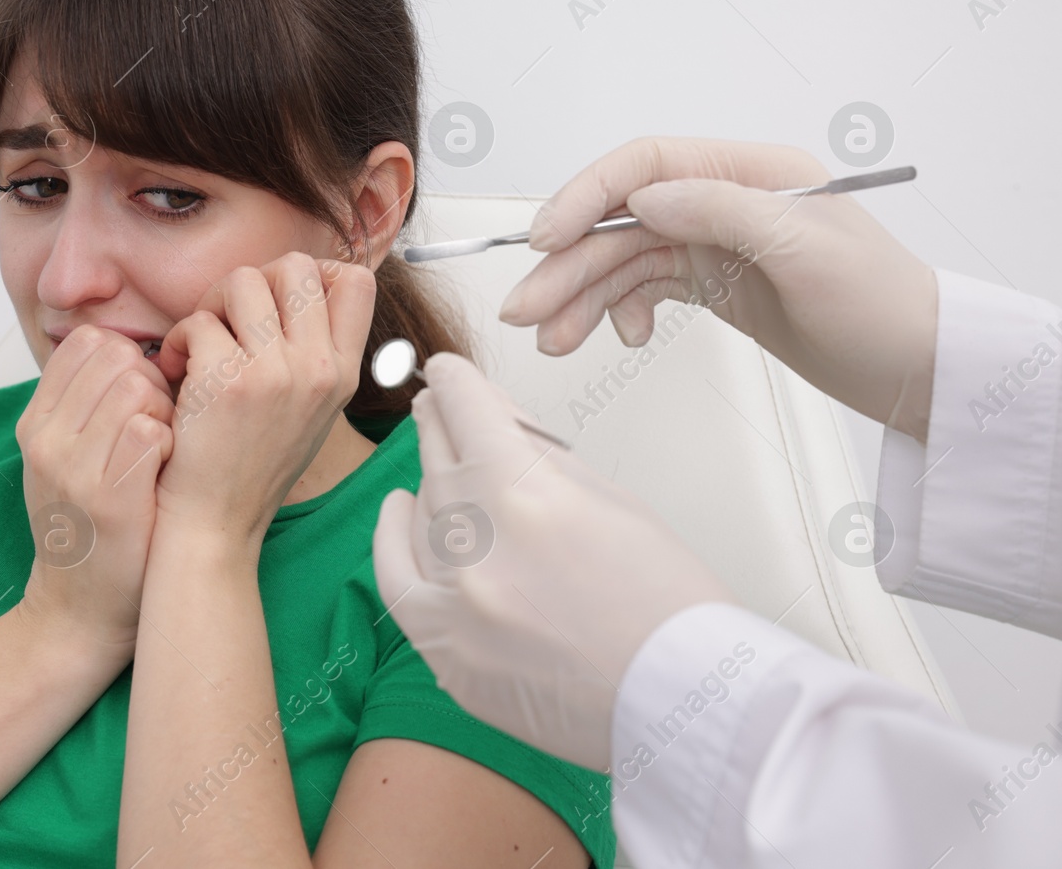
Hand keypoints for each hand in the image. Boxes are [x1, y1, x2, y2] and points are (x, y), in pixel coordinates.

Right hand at [14, 326, 175, 654]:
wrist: (79, 610)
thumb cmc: (87, 527)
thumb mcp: (61, 458)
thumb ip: (83, 403)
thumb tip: (131, 349)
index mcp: (35, 423)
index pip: (87, 343)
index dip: (128, 357)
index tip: (141, 395)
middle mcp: (46, 440)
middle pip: (118, 357)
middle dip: (153, 378)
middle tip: (161, 422)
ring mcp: (74, 469)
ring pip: (139, 387)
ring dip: (168, 410)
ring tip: (167, 446)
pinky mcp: (111, 498)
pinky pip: (155, 431)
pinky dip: (174, 443)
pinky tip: (171, 470)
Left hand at [151, 252, 375, 555]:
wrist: (215, 525)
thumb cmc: (251, 466)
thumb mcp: (308, 411)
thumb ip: (311, 354)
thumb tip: (298, 288)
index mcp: (342, 375)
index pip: (356, 282)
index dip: (315, 271)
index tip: (278, 297)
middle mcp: (318, 370)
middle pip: (296, 266)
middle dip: (252, 281)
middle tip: (227, 320)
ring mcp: (276, 374)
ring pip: (243, 280)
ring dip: (210, 305)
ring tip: (198, 345)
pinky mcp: (227, 382)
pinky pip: (198, 321)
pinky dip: (177, 340)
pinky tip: (175, 373)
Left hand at [372, 352, 733, 771]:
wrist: (684, 705)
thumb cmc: (670, 607)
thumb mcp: (612, 500)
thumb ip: (540, 456)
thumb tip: (493, 421)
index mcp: (525, 492)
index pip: (465, 409)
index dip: (455, 383)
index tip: (448, 374)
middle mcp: (478, 544)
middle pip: (439, 457)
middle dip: (440, 424)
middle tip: (437, 408)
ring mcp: (455, 604)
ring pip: (424, 515)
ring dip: (434, 482)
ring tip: (442, 462)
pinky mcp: (447, 654)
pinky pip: (398, 581)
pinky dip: (394, 539)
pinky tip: (399, 510)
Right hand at [500, 136, 938, 441]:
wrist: (917, 367)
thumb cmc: (882, 306)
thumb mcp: (807, 251)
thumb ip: (722, 212)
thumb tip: (643, 198)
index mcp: (750, 173)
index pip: (647, 166)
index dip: (587, 196)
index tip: (546, 238)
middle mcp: (725, 202)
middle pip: (622, 221)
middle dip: (568, 263)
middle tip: (524, 308)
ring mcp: (716, 244)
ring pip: (624, 260)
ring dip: (581, 297)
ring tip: (551, 339)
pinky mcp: (713, 283)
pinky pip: (643, 288)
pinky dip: (617, 312)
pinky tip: (618, 339)